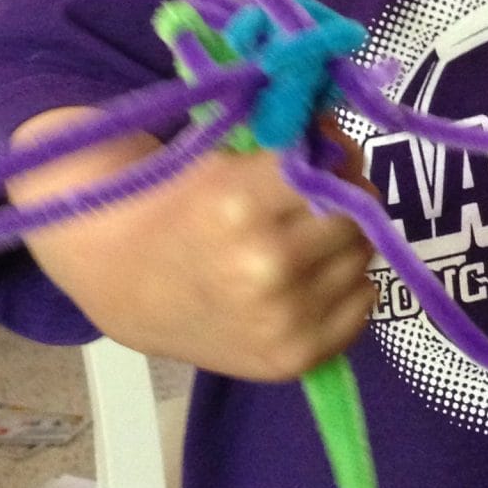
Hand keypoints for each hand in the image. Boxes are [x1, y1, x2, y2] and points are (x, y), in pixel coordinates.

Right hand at [11, 108, 379, 380]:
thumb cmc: (172, 204)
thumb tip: (342, 130)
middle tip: (316, 196)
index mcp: (238, 205)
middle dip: (343, 195)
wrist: (123, 284)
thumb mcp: (217, 154)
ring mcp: (282, 318)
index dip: (328, 157)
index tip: (315, 156)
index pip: (331, 166)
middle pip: (357, 211)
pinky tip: (309, 276)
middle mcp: (266, 265)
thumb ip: (284, 138)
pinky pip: (363, 304)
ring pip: (363, 256)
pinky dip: (347, 285)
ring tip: (305, 237)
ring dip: (345, 240)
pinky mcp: (294, 357)